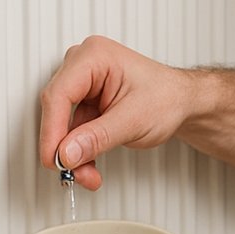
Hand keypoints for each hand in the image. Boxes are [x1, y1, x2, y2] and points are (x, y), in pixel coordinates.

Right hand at [39, 35, 197, 189]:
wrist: (182, 102)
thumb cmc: (167, 97)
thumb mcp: (134, 120)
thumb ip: (97, 137)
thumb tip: (66, 152)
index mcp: (94, 57)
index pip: (59, 94)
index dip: (52, 131)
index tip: (54, 160)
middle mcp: (83, 65)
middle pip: (56, 109)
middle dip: (64, 147)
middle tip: (73, 173)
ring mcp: (83, 83)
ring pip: (62, 124)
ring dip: (72, 154)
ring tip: (89, 176)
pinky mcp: (85, 101)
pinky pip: (72, 130)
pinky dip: (79, 151)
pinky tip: (88, 167)